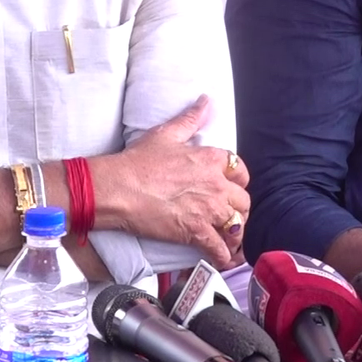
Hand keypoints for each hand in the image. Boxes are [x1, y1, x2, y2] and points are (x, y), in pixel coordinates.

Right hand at [92, 95, 250, 267]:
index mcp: (210, 159)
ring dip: (235, 234)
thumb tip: (206, 101)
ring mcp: (208, 209)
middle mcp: (215, 183)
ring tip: (231, 241)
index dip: (240, 180)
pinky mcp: (196, 231)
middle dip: (239, 210)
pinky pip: (219, 247)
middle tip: (231, 216)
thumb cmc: (137, 161)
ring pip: (236, 224)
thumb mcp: (167, 134)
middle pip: (243, 200)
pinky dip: (224, 256)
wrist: (118, 188)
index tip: (234, 187)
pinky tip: (224, 260)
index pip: (240, 170)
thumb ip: (190, 119)